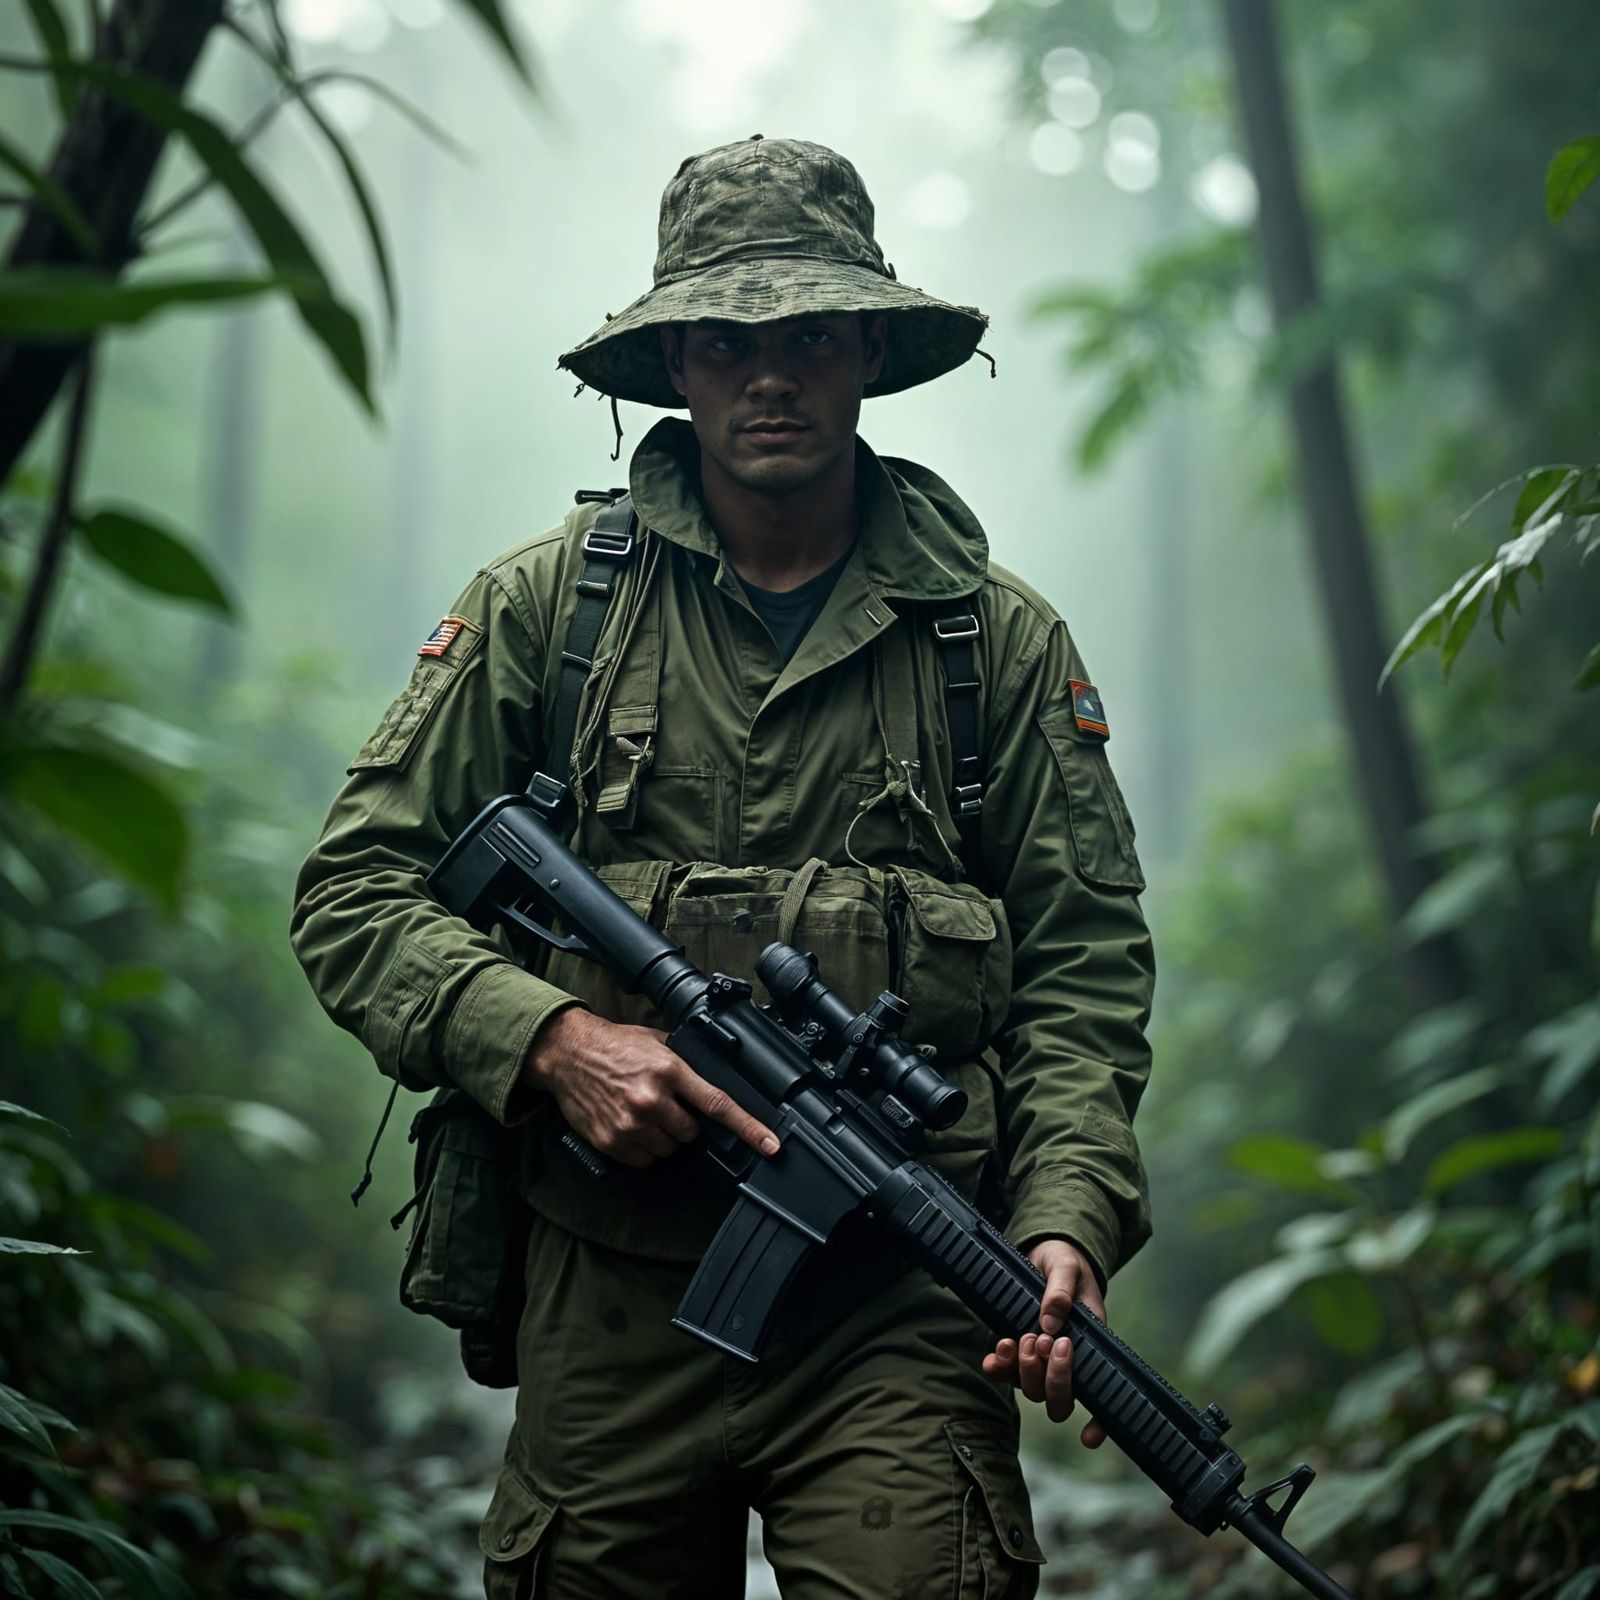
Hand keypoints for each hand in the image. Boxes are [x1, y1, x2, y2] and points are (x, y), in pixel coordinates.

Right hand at [524, 1007, 779, 1169]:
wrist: (568, 1053)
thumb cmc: (614, 1046)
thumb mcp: (656, 1042)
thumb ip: (684, 1062)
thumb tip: (712, 1079)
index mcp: (669, 1071)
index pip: (718, 1105)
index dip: (749, 1128)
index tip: (770, 1145)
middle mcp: (651, 1099)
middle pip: (691, 1133)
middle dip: (684, 1122)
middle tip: (665, 1104)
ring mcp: (630, 1124)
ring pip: (668, 1149)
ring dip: (663, 1136)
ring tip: (643, 1112)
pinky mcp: (611, 1141)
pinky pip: (644, 1160)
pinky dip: (642, 1148)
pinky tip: (630, 1125)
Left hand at [981, 1238, 1108, 1445]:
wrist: (1043, 1254)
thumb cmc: (1067, 1264)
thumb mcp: (1068, 1267)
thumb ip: (1061, 1291)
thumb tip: (1050, 1321)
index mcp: (1094, 1348)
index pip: (1102, 1395)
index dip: (1099, 1423)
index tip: (1088, 1436)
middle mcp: (1069, 1363)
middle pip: (1061, 1401)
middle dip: (1053, 1379)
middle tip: (1047, 1342)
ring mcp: (1041, 1360)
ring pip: (1033, 1391)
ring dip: (1026, 1370)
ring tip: (1025, 1337)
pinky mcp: (1017, 1351)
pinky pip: (1006, 1372)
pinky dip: (999, 1366)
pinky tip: (995, 1353)